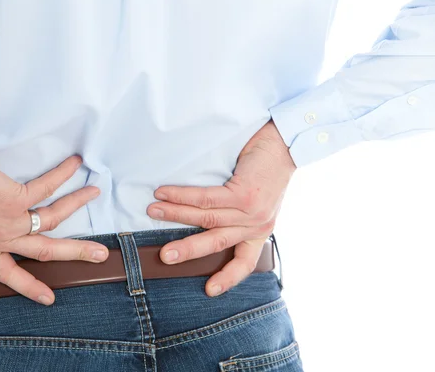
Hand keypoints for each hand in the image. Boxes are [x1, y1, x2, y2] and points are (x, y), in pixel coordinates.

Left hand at [0, 154, 107, 305]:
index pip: (8, 272)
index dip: (28, 286)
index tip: (48, 298)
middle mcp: (2, 237)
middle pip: (45, 251)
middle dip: (76, 254)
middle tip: (100, 255)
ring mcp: (12, 220)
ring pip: (54, 221)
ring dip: (77, 204)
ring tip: (96, 192)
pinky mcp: (17, 200)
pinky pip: (46, 188)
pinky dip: (62, 174)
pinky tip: (75, 163)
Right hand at [147, 120, 295, 295]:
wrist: (282, 144)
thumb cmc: (263, 170)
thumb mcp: (255, 202)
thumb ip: (235, 216)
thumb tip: (198, 220)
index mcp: (259, 231)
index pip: (245, 262)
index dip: (228, 278)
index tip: (210, 291)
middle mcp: (256, 225)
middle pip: (216, 243)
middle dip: (187, 251)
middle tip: (164, 257)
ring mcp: (251, 211)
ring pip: (206, 219)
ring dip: (174, 214)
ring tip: (152, 211)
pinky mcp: (244, 195)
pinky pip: (206, 198)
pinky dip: (181, 196)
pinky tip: (164, 193)